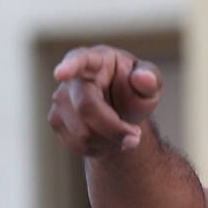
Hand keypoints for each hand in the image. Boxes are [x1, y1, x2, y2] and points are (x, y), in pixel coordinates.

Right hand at [48, 45, 162, 155]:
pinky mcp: (56, 120)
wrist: (122, 112)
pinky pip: (78, 144)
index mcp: (96, 60)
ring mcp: (60, 99)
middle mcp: (73, 78)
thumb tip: (144, 78)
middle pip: (86, 108)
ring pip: (82, 132)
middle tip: (135, 137)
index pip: (80, 59)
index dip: (70, 66)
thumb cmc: (134, 92)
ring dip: (109, 140)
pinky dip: (99, 148)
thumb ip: (151, 80)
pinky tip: (107, 138)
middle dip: (114, 128)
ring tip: (122, 133)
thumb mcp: (149, 85)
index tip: (60, 73)